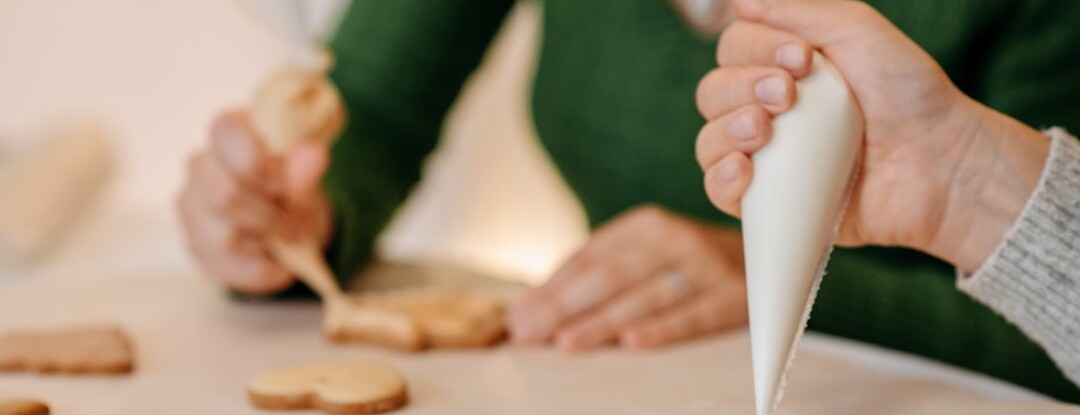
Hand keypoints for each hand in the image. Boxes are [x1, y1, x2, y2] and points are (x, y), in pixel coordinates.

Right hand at [178, 110, 333, 294]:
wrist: (288, 224)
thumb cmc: (292, 189)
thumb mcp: (306, 178)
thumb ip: (306, 168)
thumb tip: (314, 154)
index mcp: (228, 132)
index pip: (225, 132)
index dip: (257, 163)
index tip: (284, 186)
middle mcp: (200, 165)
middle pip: (225, 194)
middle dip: (269, 216)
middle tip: (298, 226)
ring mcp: (191, 206)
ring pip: (224, 235)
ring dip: (267, 244)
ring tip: (291, 241)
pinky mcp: (194, 243)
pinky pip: (225, 266)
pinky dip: (262, 271)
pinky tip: (280, 266)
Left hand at [507, 206, 747, 351]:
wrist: (776, 255)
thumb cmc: (690, 265)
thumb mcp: (646, 256)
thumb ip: (593, 276)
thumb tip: (530, 308)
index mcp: (645, 225)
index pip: (589, 257)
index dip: (551, 288)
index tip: (517, 316)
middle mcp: (674, 239)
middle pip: (610, 275)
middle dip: (563, 306)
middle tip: (528, 331)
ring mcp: (707, 266)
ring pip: (645, 296)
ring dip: (602, 321)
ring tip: (565, 342)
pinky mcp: (735, 296)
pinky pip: (693, 315)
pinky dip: (662, 328)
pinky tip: (631, 344)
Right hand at [695, 0, 1049, 271]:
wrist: (940, 164)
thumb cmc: (908, 95)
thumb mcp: (858, 32)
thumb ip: (799, 10)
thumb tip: (737, 0)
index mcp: (784, 67)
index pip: (734, 49)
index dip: (754, 49)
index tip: (801, 59)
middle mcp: (769, 110)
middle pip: (714, 93)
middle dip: (741, 88)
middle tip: (787, 95)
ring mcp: (767, 158)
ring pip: (709, 141)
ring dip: (726, 130)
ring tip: (763, 131)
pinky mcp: (771, 202)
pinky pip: (720, 191)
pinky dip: (721, 178)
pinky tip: (744, 170)